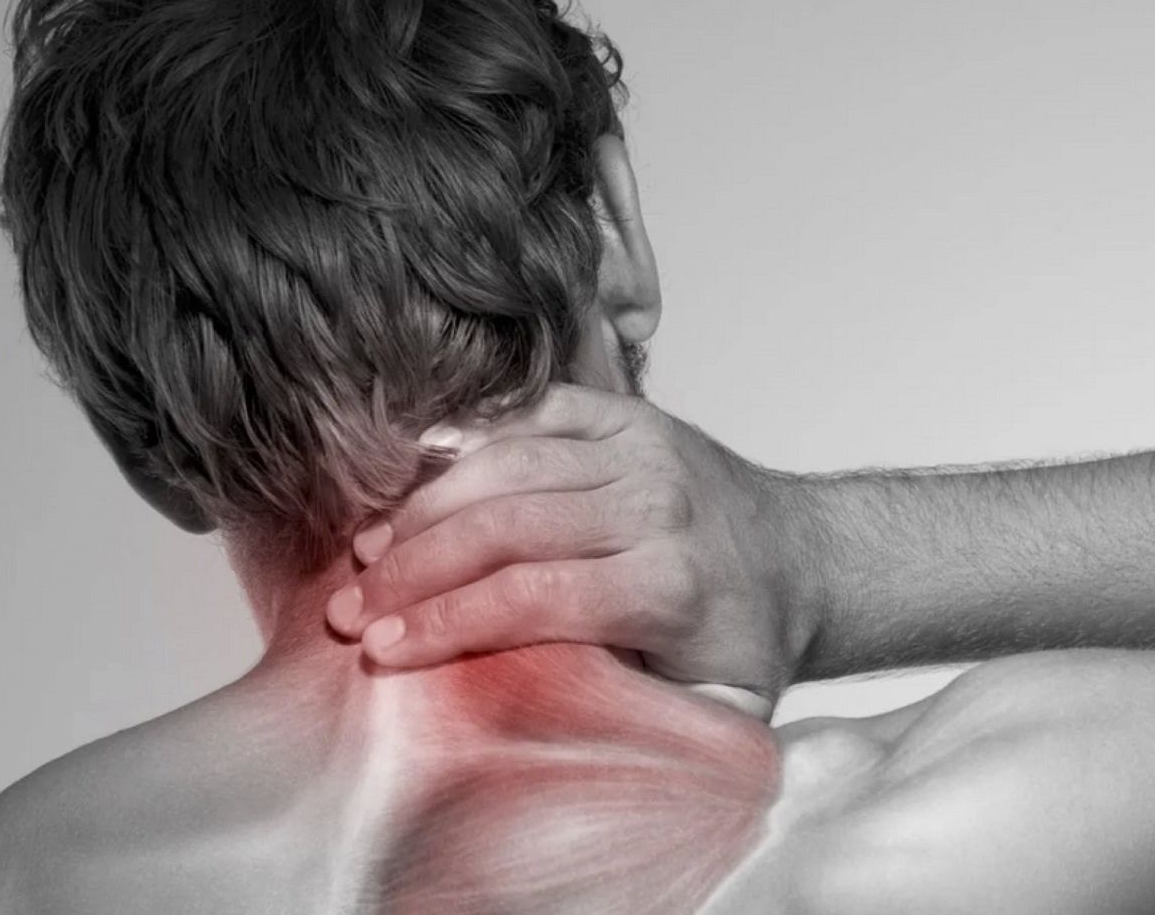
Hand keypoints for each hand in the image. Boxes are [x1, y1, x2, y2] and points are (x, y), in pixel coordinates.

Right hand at [325, 383, 820, 716]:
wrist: (805, 559)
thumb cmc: (746, 642)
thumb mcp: (712, 712)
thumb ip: (634, 718)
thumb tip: (533, 741)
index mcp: (672, 584)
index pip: (532, 597)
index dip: (445, 623)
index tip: (380, 651)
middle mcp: (656, 505)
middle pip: (504, 525)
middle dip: (412, 570)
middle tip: (350, 608)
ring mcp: (642, 448)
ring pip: (506, 463)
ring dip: (424, 508)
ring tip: (368, 552)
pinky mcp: (630, 413)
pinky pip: (531, 414)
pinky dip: (469, 444)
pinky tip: (418, 481)